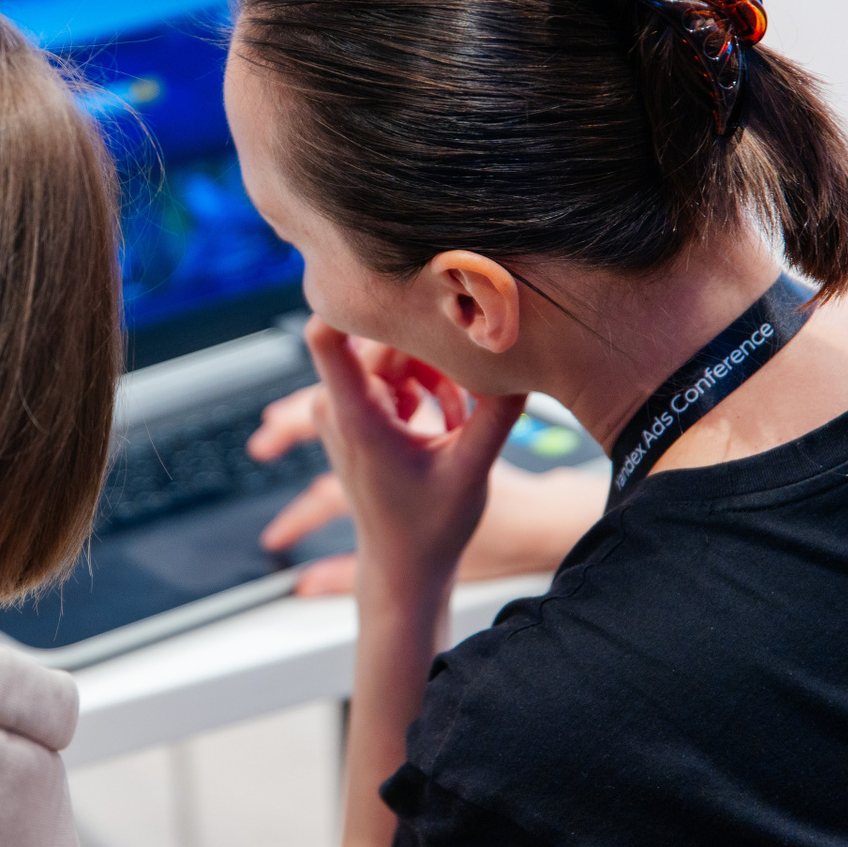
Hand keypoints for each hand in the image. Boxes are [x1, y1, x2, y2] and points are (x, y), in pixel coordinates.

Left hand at [297, 318, 522, 616]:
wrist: (403, 565)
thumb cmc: (429, 527)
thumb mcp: (472, 469)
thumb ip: (497, 413)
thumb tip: (523, 361)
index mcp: (357, 416)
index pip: (325, 336)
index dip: (349, 301)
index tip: (391, 280)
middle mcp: (339, 406)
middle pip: (381, 338)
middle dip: (431, 352)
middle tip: (472, 380)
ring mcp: (343, 408)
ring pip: (391, 353)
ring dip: (433, 374)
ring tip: (459, 418)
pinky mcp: (356, 411)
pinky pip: (391, 372)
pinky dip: (424, 387)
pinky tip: (450, 421)